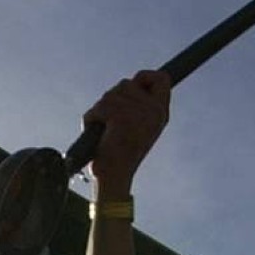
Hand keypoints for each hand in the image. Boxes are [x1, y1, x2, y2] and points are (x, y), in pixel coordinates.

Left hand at [82, 70, 170, 199]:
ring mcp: (139, 113)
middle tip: (111, 121)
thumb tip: (129, 83)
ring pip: (111, 93)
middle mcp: (154, 111)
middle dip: (113, 98)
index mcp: (161, 113)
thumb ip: (139, 105)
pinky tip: (99, 134)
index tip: (134, 83)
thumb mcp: (139, 126)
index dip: (145, 77)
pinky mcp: (121, 117)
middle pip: (128, 83)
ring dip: (101, 109)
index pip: (161, 79)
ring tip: (106, 130)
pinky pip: (100, 107)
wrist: (116, 177)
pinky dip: (92, 118)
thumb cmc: (122, 155)